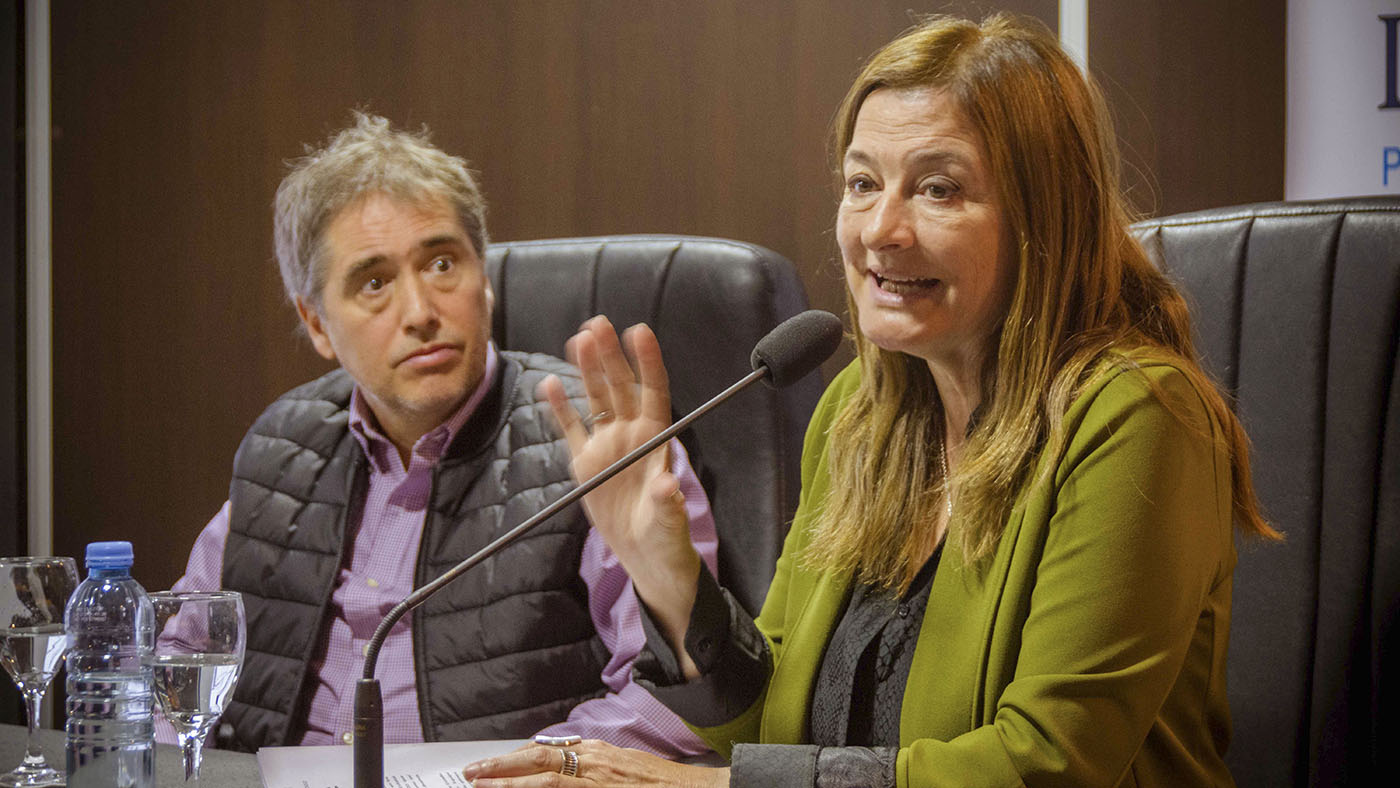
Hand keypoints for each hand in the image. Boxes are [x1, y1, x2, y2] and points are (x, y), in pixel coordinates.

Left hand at [462, 739, 729, 787]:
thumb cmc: (662, 784)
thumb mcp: (623, 766)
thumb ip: (593, 766)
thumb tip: (566, 769)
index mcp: (598, 753)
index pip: (547, 751)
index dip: (516, 758)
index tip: (492, 764)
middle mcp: (595, 763)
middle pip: (539, 759)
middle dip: (502, 765)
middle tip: (471, 772)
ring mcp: (599, 782)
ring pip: (546, 780)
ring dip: (511, 784)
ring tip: (482, 785)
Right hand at [539, 317, 700, 652]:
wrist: (645, 559)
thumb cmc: (668, 539)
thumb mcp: (670, 523)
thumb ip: (667, 502)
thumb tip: (668, 484)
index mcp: (656, 441)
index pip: (653, 391)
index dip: (647, 361)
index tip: (640, 332)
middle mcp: (631, 436)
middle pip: (620, 387)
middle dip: (610, 355)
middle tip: (598, 325)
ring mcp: (607, 447)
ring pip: (595, 399)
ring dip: (588, 370)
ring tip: (578, 339)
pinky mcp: (585, 463)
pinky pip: (571, 429)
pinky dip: (560, 407)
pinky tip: (550, 382)